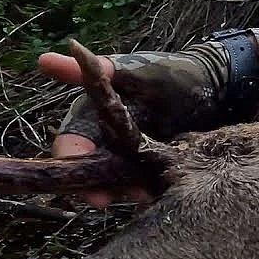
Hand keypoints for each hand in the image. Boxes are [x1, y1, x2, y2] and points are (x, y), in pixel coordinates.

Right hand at [39, 51, 154, 208]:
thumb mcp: (132, 71)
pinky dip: (144, 193)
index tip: (75, 171)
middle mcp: (106, 140)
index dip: (69, 158)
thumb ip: (95, 69)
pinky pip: (141, 187)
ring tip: (141, 193)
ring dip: (121, 192)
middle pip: (88, 170)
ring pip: (114, 183)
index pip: (71, 141)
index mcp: (94, 117)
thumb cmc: (168, 73)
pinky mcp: (152, 171)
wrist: (215, 88)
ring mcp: (130, 158)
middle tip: (103, 200)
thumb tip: (44, 59)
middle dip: (93, 186)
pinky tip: (154, 194)